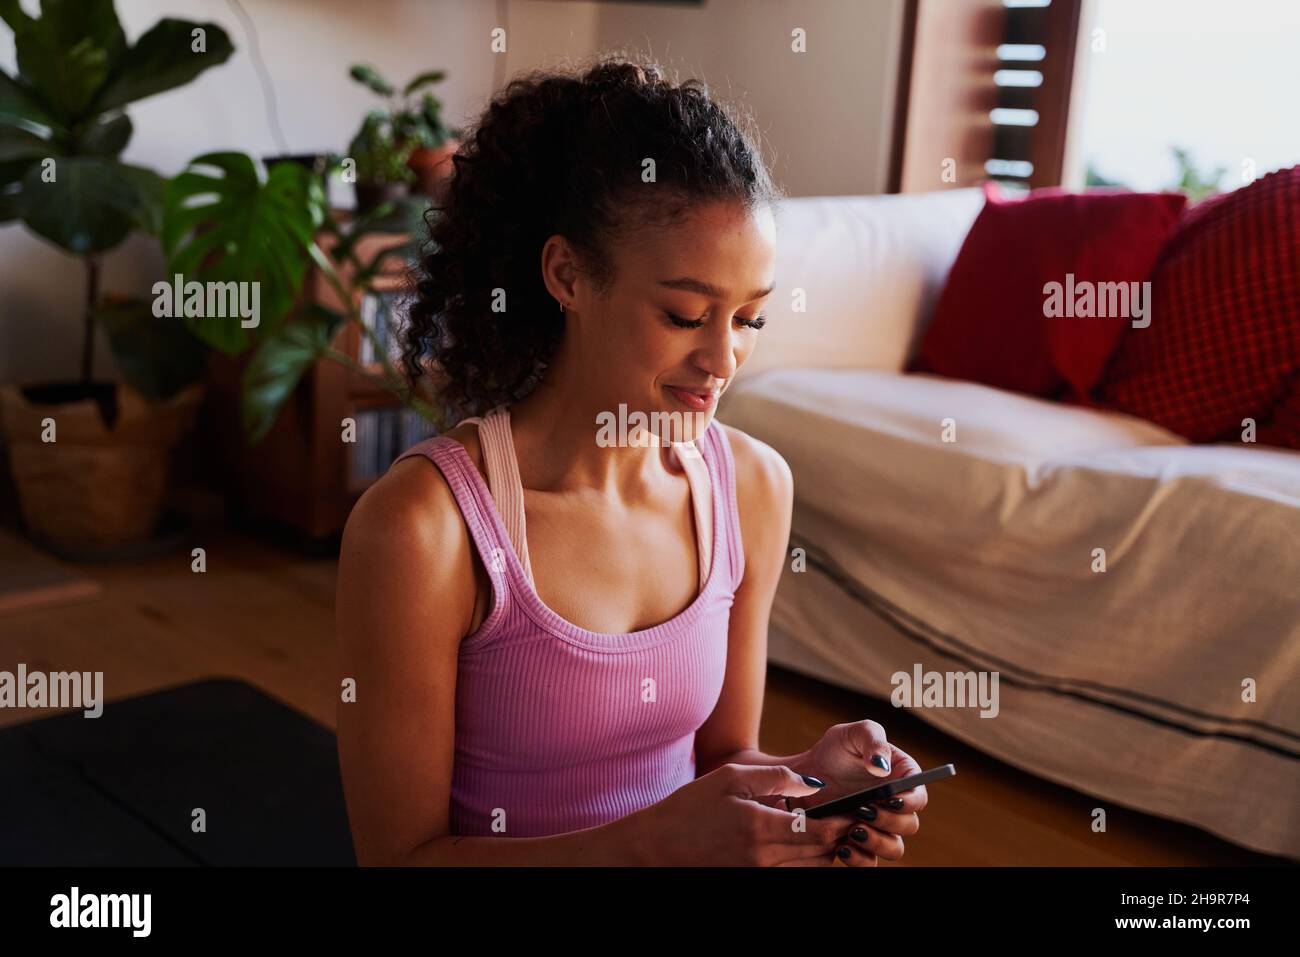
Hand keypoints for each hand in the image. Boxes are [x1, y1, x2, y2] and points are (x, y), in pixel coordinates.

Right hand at [631, 763, 868, 865]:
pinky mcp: (754, 880)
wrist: (658, 846)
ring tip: (831, 828)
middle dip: (842, 836)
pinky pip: (793, 872)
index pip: (821, 832)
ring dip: (827, 851)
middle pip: (823, 854)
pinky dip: (806, 860)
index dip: (844, 821)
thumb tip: (814, 785)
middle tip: (852, 816)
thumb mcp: (730, 778)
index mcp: (760, 828)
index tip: (855, 808)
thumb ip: (776, 778)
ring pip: (812, 868)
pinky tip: (804, 842)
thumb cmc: (692, 807)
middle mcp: (763, 858)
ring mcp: (759, 874)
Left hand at [791, 720, 927, 865]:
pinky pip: (869, 862)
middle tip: (864, 811)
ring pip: (894, 848)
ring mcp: (878, 828)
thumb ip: (872, 740)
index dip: (910, 801)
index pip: (919, 796)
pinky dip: (859, 858)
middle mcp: (894, 807)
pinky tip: (843, 845)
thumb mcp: (851, 734)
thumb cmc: (832, 751)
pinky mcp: (860, 845)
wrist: (803, 777)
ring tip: (853, 830)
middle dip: (889, 821)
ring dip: (877, 843)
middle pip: (910, 825)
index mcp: (900, 778)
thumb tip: (882, 767)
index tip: (890, 799)